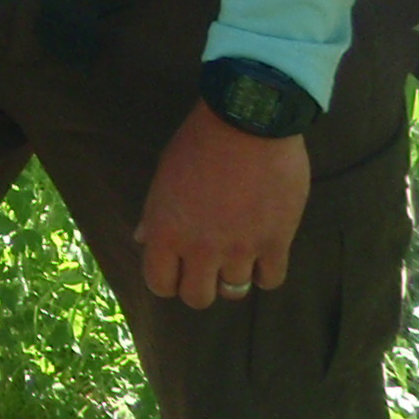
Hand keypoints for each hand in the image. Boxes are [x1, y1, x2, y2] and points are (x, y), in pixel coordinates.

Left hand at [134, 100, 310, 307]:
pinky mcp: (275, 243)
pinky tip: (263, 253)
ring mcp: (240, 249)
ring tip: (238, 253)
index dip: (167, 280)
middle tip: (208, 267)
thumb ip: (155, 214)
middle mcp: (200, 248)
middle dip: (200, 285)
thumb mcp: (164, 175)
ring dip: (234, 275)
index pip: (160, 284)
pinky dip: (266, 272)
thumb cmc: (199, 142)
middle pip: (197, 297)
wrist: (248, 121)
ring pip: (235, 291)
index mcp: (166, 231)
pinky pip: (270, 280)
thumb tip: (143, 240)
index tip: (177, 270)